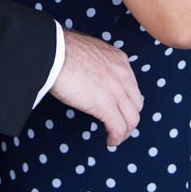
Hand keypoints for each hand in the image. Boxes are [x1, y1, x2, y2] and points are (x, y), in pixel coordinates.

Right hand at [48, 30, 142, 146]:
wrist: (54, 54)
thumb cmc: (62, 50)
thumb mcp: (89, 51)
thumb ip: (97, 63)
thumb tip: (89, 73)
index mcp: (119, 59)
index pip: (132, 85)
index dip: (127, 100)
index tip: (120, 107)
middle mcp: (123, 74)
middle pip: (136, 103)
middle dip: (130, 116)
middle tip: (121, 124)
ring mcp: (116, 91)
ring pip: (132, 118)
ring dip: (126, 131)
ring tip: (117, 137)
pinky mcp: (105, 106)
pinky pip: (118, 128)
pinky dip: (116, 138)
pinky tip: (110, 141)